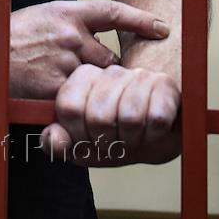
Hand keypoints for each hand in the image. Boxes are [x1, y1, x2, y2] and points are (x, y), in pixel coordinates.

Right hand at [7, 0, 168, 98]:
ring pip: (96, 81)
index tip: (164, 28)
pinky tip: (53, 94)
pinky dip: (73, 100)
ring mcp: (64, 62)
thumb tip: (102, 39)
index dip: (141, 20)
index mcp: (65, 13)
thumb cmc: (9, 37)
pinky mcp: (57, 88)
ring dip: (88, 86)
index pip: (112, 12)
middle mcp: (69, 35)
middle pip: (109, 57)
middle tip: (80, 72)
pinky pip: (80, 99)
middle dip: (101, 68)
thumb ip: (72, 24)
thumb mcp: (41, 17)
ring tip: (60, 81)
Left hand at [40, 63, 180, 165]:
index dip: (78, 134)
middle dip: (107, 142)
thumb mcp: (81, 146)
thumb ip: (58, 143)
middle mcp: (109, 72)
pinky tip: (152, 132)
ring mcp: (139, 76)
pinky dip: (154, 136)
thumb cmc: (115, 137)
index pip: (69, 107)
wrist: (157, 135)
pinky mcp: (166, 87)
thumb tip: (52, 138)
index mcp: (82, 78)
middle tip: (114, 143)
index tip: (88, 141)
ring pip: (129, 118)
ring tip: (133, 138)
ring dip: (132, 140)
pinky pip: (156, 119)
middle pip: (99, 117)